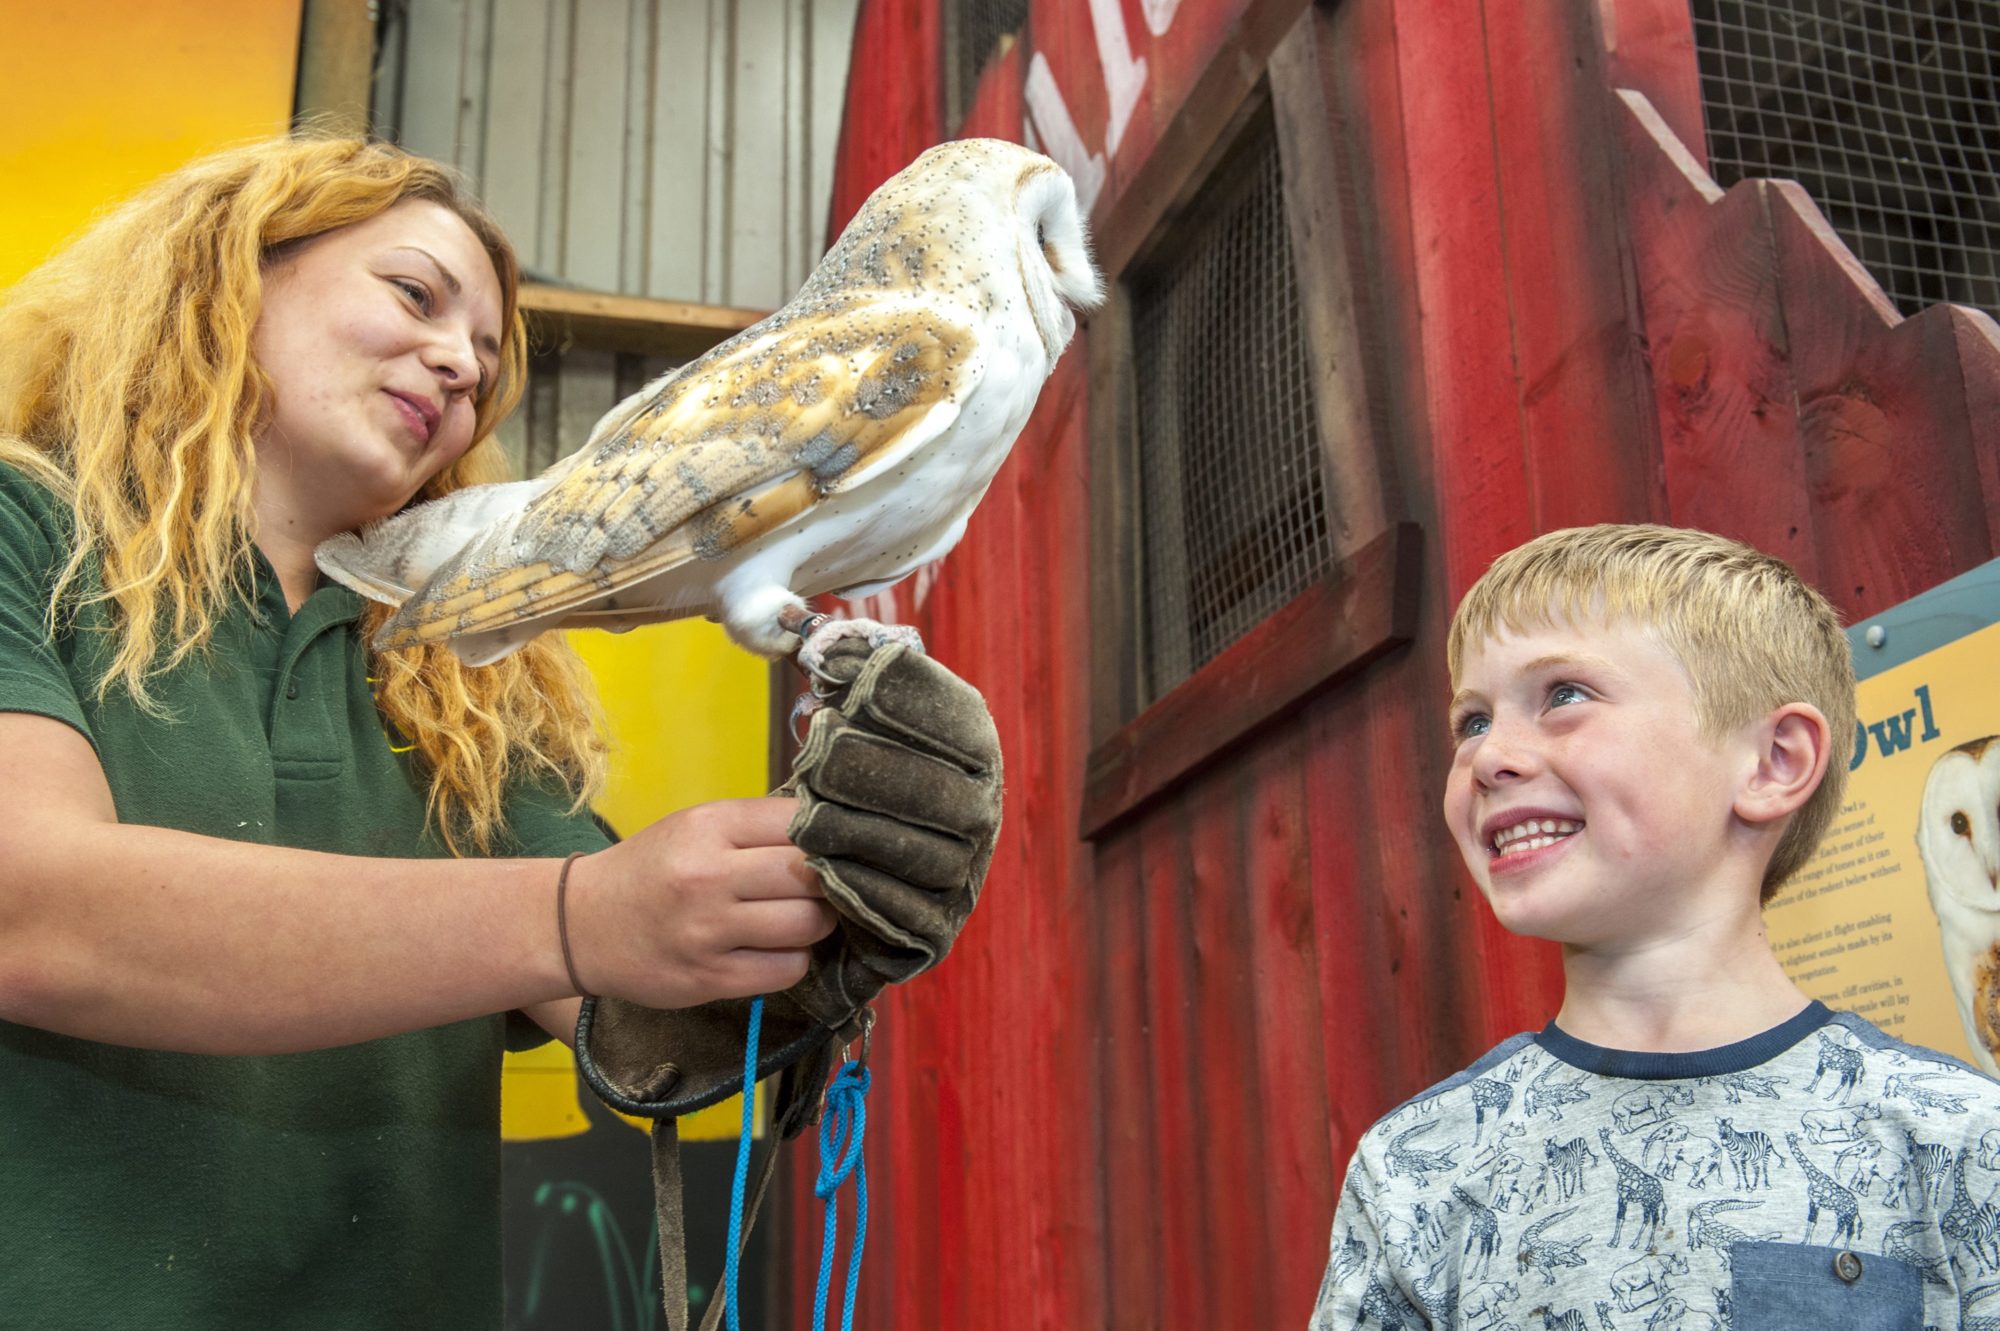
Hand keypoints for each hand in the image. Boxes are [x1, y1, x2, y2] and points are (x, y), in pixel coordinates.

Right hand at [560, 797, 837, 1009]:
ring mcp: (710, 931)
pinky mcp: (711, 979)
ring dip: (817, 923)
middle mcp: (709, 875)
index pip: (798, 820)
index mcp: (708, 826)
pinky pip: (787, 969)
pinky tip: (776, 950)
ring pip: (807, 924)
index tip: (831, 845)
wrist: (581, 926)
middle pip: (810, 875)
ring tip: (802, 918)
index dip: (826, 833)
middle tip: (823, 888)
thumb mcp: (694, 827)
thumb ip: (756, 827)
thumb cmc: (651, 869)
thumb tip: (833, 830)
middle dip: (829, 882)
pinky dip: (794, 960)